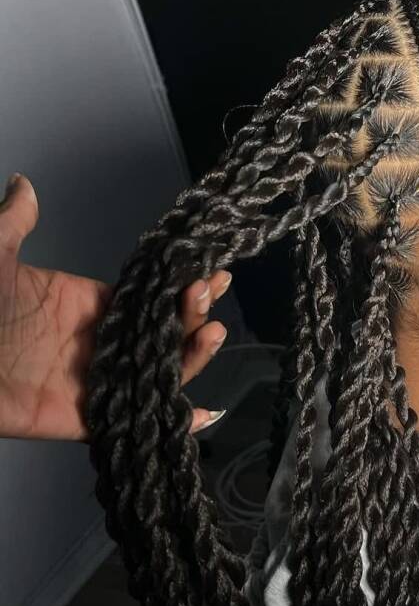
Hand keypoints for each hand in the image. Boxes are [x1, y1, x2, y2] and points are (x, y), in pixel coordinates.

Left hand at [0, 173, 230, 441]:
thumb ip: (15, 222)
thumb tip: (24, 184)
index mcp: (82, 304)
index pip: (146, 297)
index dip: (179, 287)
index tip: (209, 272)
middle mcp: (95, 343)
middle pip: (160, 332)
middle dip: (192, 313)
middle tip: (208, 294)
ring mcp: (93, 380)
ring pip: (157, 371)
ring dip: (191, 355)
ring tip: (211, 332)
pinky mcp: (83, 418)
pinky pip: (134, 420)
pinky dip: (172, 421)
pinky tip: (206, 411)